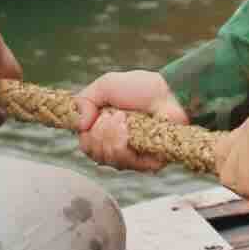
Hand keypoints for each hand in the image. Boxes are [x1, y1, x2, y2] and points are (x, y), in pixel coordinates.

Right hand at [74, 70, 188, 172]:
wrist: (169, 93)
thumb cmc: (141, 88)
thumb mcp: (106, 85)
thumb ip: (84, 101)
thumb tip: (79, 126)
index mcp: (105, 132)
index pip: (85, 145)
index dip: (88, 133)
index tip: (98, 115)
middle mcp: (117, 147)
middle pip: (93, 153)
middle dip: (101, 131)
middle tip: (118, 114)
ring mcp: (132, 157)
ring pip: (107, 158)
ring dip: (112, 134)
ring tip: (126, 119)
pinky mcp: (147, 164)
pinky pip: (125, 163)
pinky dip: (124, 143)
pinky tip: (133, 129)